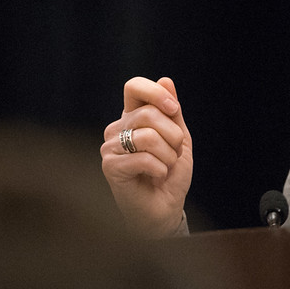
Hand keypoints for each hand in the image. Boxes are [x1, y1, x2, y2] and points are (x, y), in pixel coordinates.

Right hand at [101, 76, 192, 235]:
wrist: (164, 209)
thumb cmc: (170, 175)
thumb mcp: (179, 139)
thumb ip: (173, 112)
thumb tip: (166, 79)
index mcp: (132, 117)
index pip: (134, 87)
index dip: (156, 93)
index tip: (174, 109)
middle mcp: (117, 128)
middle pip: (149, 114)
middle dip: (173, 136)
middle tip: (174, 154)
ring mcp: (110, 147)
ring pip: (148, 136)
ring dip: (169, 155)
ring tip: (165, 167)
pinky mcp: (110, 166)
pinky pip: (144, 158)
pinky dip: (160, 169)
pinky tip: (156, 177)